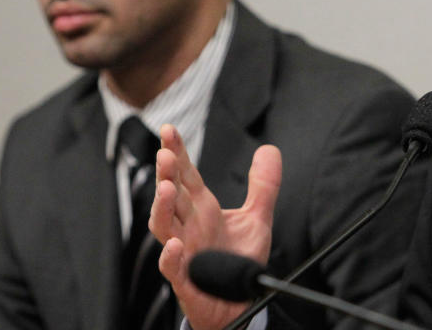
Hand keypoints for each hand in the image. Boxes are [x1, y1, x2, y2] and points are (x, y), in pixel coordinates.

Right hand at [149, 124, 281, 329]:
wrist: (237, 301)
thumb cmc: (237, 260)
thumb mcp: (257, 218)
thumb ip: (263, 186)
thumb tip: (270, 150)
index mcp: (202, 208)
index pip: (186, 174)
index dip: (177, 152)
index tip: (168, 130)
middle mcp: (188, 225)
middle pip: (171, 195)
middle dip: (166, 174)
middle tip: (165, 154)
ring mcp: (184, 250)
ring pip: (163, 226)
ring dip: (162, 207)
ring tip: (166, 188)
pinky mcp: (185, 278)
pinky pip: (171, 267)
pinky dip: (171, 256)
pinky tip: (175, 244)